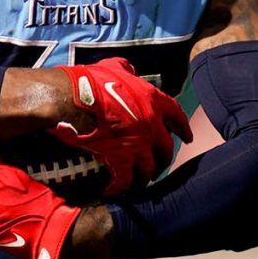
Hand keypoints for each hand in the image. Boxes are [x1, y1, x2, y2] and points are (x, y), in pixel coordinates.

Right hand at [46, 56, 188, 194]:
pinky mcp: (120, 158)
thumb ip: (126, 68)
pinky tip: (112, 192)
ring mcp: (137, 143)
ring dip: (144, 177)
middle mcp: (151, 124)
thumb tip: (130, 69)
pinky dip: (119, 188)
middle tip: (159, 166)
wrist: (70, 98)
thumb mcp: (113, 66)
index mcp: (152, 100)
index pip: (176, 116)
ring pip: (149, 168)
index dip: (183, 129)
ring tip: (139, 183)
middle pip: (166, 148)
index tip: (187, 138)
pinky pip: (125, 179)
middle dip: (163, 159)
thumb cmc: (89, 81)